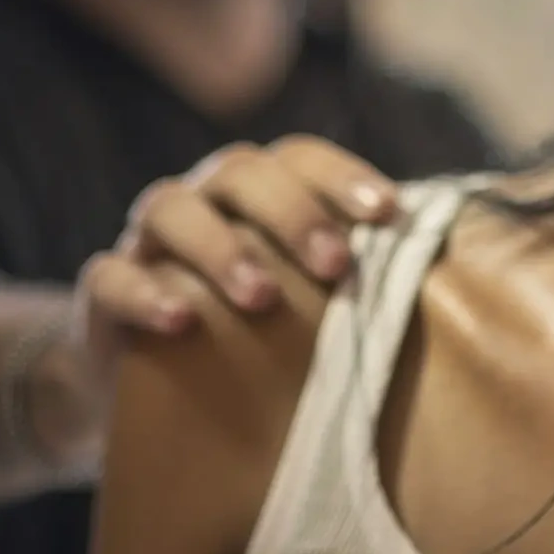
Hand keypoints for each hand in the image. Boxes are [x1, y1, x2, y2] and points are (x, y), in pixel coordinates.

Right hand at [72, 136, 396, 378]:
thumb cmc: (252, 336)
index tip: (391, 215)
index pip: (300, 157)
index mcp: (255, 192)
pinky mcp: (99, 295)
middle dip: (291, 211)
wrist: (150, 396)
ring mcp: (146, 241)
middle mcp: (202, 200)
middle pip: (240, 170)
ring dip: (222, 246)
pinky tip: (180, 320)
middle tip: (335, 265)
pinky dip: (143, 292)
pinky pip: (109, 276)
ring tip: (262, 296)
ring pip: (171, 208)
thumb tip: (454, 273)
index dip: (344, 176)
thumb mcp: (303, 303)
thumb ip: (352, 278)